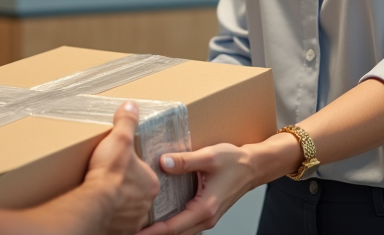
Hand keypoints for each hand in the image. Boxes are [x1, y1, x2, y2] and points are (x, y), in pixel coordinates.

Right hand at [83, 101, 160, 234]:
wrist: (94, 206)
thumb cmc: (109, 176)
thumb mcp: (119, 139)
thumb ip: (126, 122)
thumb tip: (131, 105)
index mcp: (149, 183)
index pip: (147, 176)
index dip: (136, 171)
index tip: (125, 168)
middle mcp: (145, 205)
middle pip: (139, 195)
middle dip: (128, 190)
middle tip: (114, 183)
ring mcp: (132, 221)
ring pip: (129, 212)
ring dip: (120, 206)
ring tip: (106, 199)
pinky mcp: (120, 232)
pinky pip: (118, 225)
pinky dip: (111, 220)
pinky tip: (101, 213)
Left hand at [139, 135, 298, 234]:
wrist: (253, 166)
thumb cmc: (234, 161)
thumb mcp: (209, 157)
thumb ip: (185, 161)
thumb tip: (164, 163)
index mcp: (204, 209)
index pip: (172, 227)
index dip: (152, 232)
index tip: (135, 232)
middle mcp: (205, 218)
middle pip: (173, 234)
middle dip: (152, 234)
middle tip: (129, 228)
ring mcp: (205, 217)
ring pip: (179, 231)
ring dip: (160, 231)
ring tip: (138, 225)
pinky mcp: (204, 212)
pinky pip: (184, 224)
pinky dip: (169, 225)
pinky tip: (155, 217)